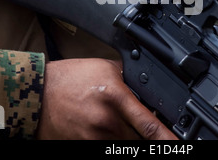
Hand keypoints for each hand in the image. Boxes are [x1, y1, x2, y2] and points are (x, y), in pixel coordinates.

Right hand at [36, 58, 176, 139]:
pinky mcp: (84, 147)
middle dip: (151, 139)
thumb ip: (130, 78)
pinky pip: (107, 148)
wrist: (36, 93)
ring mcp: (95, 139)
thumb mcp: (105, 68)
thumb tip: (150, 88)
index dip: (169, 141)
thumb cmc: (69, 78)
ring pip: (125, 147)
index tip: (180, 146)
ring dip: (130, 139)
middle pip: (140, 142)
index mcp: (116, 98)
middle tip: (152, 133)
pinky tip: (107, 129)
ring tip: (119, 124)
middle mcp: (108, 122)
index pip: (150, 126)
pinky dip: (113, 140)